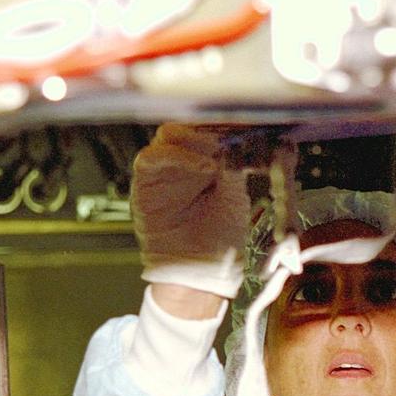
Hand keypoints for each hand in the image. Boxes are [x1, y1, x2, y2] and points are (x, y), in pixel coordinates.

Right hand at [131, 124, 251, 299]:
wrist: (200, 273)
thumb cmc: (219, 239)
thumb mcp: (235, 197)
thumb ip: (235, 166)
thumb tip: (244, 138)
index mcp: (206, 160)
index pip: (210, 127)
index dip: (227, 122)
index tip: (250, 123)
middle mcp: (183, 161)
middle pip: (189, 123)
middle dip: (213, 125)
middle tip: (236, 134)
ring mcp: (162, 170)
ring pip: (169, 134)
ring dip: (196, 137)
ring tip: (221, 151)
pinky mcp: (145, 184)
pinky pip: (150, 158)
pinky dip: (178, 156)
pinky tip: (207, 167)